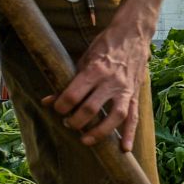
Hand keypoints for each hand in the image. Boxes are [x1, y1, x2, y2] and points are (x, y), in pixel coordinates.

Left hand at [45, 25, 150, 149]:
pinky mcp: (135, 94)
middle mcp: (111, 81)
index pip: (74, 95)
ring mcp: (125, 89)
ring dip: (99, 132)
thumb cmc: (105, 45)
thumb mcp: (84, 59)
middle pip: (90, 109)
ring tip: (86, 140)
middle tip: (68, 123)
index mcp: (95, 70)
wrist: (133, 34)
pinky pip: (134, 116)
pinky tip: (125, 148)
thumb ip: (69, 81)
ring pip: (114, 117)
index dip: (61, 106)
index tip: (57, 109)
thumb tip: (48, 100)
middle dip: (75, 121)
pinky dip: (130, 134)